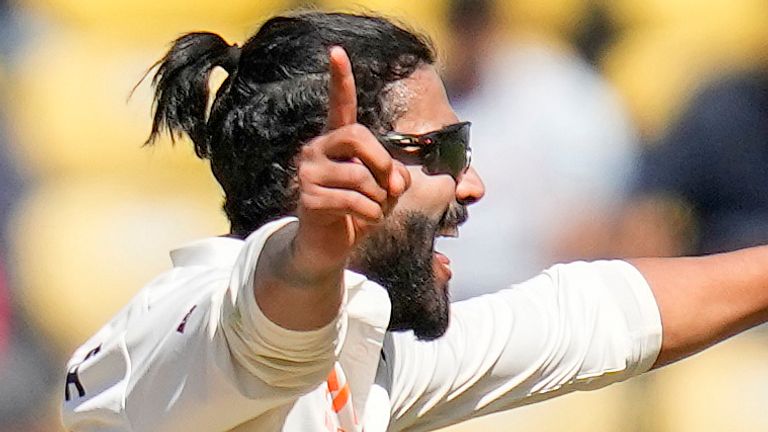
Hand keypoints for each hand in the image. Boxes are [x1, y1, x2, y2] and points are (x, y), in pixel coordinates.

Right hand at [293, 46, 409, 276]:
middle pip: (359, 137)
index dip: (339, 80)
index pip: (338, 105)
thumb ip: (393, 175)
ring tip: (373, 210)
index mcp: (336, 141)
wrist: (327, 248)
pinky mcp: (308, 198)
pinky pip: (355, 201)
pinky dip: (370, 215)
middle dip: (384, 163)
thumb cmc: (357, 211)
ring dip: (380, 200)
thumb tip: (397, 181)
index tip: (336, 51)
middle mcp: (317, 150)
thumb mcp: (383, 189)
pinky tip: (363, 221)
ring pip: (361, 176)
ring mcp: (309, 173)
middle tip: (393, 188)